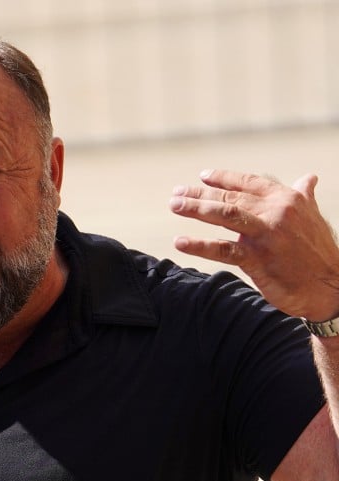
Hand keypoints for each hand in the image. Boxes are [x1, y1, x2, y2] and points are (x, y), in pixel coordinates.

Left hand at [169, 170, 338, 320]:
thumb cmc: (319, 252)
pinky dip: (200, 245)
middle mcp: (276, 212)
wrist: (331, 285)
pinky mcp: (258, 259)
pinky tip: (180, 242)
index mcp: (288, 199)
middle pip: (231, 198)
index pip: (249, 182)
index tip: (202, 177)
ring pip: (226, 216)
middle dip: (200, 194)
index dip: (224, 178)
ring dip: (197, 208)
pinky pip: (223, 250)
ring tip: (175, 205)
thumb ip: (303, 197)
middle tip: (176, 194)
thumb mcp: (312, 218)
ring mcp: (266, 235)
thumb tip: (308, 178)